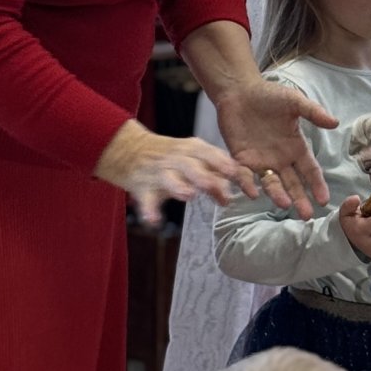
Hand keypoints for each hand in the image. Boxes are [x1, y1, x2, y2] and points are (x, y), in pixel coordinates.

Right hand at [95, 120, 239, 226]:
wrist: (129, 149)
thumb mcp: (193, 156)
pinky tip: (154, 221)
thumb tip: (240, 186)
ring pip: (170, 179)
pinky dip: (150, 211)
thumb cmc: (171, 156)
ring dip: (179, 186)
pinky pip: (147, 200)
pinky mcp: (142, 188)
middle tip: (224, 195)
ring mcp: (159, 173)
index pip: (212, 155)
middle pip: (193, 167)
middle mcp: (176, 159)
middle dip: (208, 179)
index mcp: (192, 149)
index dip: (227, 167)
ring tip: (189, 196)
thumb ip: (215, 170)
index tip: (241, 177)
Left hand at [215, 78, 336, 220]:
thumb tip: (335, 123)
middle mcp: (280, 159)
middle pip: (292, 183)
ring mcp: (261, 161)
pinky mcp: (241, 160)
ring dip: (277, 194)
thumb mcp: (294, 102)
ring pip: (271, 183)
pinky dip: (248, 185)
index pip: (310, 170)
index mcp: (295, 147)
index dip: (317, 185)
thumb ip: (313, 112)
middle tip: (306, 216)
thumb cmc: (269, 95)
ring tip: (283, 204)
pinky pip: (245, 176)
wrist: (239, 91)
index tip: (324, 200)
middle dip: (300, 199)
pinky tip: (253, 193)